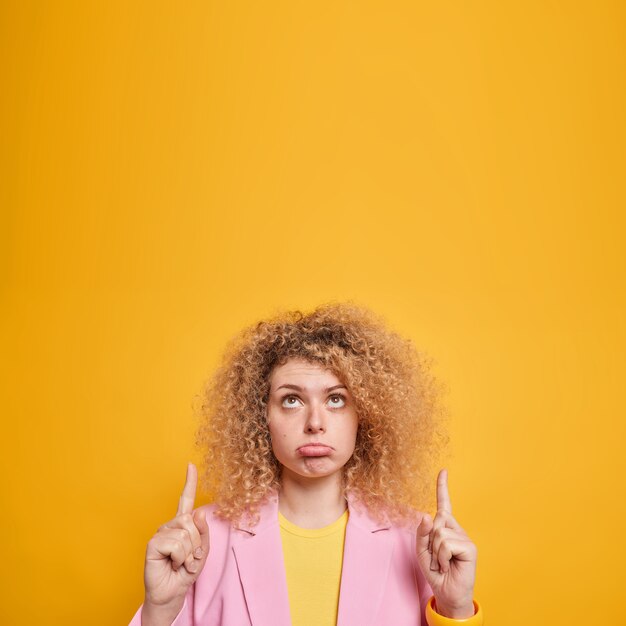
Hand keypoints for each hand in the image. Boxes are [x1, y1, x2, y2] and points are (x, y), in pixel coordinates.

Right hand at [143, 463, 209, 614]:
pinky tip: (172, 563)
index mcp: (182, 524)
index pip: (186, 499)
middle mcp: (170, 525)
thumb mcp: (202, 551)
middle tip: (189, 557)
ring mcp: (160, 533)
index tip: (190, 464)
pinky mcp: (153, 543)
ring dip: (188, 552)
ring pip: (185, 533)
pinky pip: (175, 543)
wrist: (172, 592)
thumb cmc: (186, 571)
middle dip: (196, 543)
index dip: (189, 481)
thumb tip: (198, 512)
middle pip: (191, 521)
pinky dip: (179, 557)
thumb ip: (203, 532)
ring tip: (180, 562)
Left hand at [415, 469, 476, 618]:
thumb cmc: (436, 571)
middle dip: (429, 540)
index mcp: (445, 527)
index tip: (443, 470)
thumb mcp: (422, 551)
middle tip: (436, 557)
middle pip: (436, 520)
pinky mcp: (470, 547)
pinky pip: (446, 543)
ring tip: (442, 563)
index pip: (444, 504)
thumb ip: (421, 533)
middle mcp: (456, 529)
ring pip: (439, 532)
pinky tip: (448, 565)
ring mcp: (464, 537)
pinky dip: (441, 556)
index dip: (442, 486)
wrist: (447, 593)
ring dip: (435, 551)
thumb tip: (426, 515)